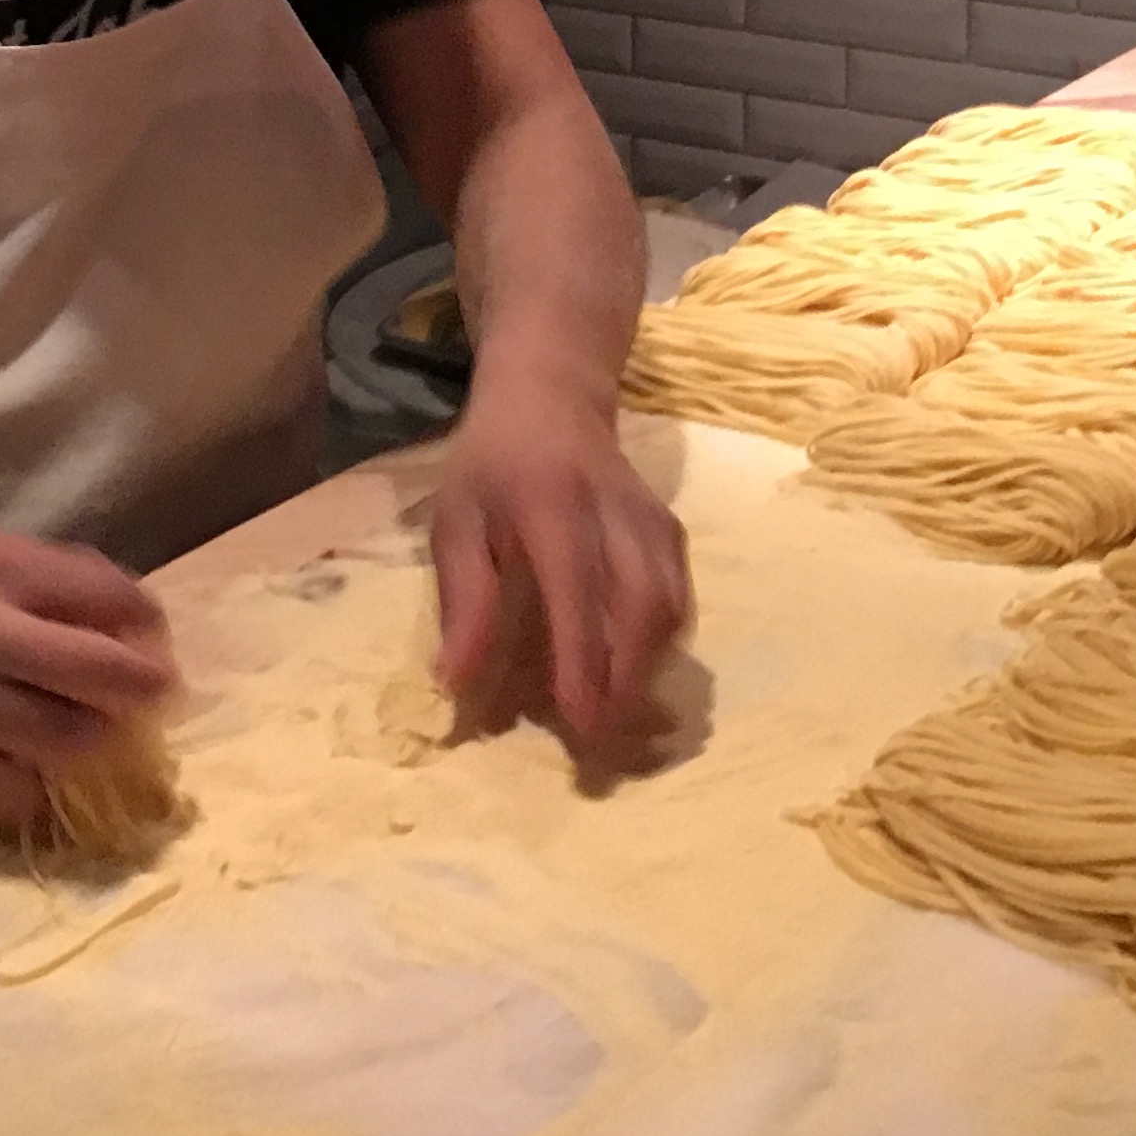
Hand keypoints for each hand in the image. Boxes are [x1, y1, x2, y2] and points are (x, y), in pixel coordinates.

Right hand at [0, 527, 175, 831]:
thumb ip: (19, 567)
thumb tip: (103, 601)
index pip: (109, 592)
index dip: (143, 616)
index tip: (148, 630)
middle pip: (109, 673)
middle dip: (143, 685)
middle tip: (150, 694)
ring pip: (74, 739)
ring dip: (96, 737)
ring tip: (93, 734)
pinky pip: (17, 794)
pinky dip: (33, 788)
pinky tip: (25, 776)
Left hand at [428, 369, 693, 767]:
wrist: (550, 396)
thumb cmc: (492, 466)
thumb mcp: (455, 522)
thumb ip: (464, 602)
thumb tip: (458, 684)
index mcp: (552, 504)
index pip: (578, 590)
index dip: (584, 660)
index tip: (581, 722)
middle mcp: (614, 511)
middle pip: (644, 602)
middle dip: (630, 678)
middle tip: (605, 739)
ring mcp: (651, 518)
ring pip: (671, 603)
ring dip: (651, 669)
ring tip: (621, 719)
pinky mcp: (670, 530)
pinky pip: (679, 594)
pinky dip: (664, 643)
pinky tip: (637, 673)